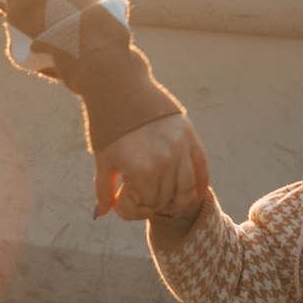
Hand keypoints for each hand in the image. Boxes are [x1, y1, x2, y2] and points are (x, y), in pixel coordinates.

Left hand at [95, 112, 209, 225]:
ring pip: (187, 186)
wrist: (119, 89)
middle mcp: (164, 161)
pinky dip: (202, 182)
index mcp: (140, 169)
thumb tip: (100, 214)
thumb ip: (103, 190)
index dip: (137, 205)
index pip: (147, 202)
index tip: (129, 198)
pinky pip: (202, 165)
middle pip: (167, 197)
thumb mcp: (103, 160)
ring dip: (180, 200)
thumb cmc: (107, 127)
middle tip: (148, 200)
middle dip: (155, 203)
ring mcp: (179, 147)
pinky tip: (198, 193)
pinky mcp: (189, 135)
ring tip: (172, 204)